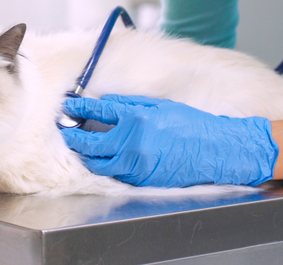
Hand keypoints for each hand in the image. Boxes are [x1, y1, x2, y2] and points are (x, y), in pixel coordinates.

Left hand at [60, 94, 276, 187]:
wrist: (215, 151)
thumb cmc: (192, 126)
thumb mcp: (161, 106)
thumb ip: (130, 105)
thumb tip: (105, 103)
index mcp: (137, 120)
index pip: (98, 113)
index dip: (80, 108)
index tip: (69, 105)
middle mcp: (133, 145)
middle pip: (91, 143)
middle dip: (75, 137)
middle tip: (67, 130)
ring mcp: (136, 166)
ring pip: (99, 164)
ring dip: (87, 154)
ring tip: (80, 146)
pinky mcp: (142, 181)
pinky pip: (116, 173)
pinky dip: (106, 165)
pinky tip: (103, 158)